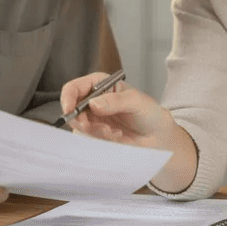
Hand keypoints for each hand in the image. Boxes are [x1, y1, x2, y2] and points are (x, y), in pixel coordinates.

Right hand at [59, 72, 198, 193]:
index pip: (74, 88)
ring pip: (78, 127)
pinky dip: (100, 140)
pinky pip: (87, 139)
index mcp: (99, 85)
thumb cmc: (150, 114)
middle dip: (81, 120)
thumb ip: (117, 101)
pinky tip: (116, 137)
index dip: (68, 98)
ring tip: (114, 132)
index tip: (71, 111)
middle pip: (71, 109)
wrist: (158, 138)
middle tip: (97, 128)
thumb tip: (94, 104)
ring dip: (94, 132)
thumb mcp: (137, 102)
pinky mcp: (95, 136)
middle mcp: (92, 101)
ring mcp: (92, 120)